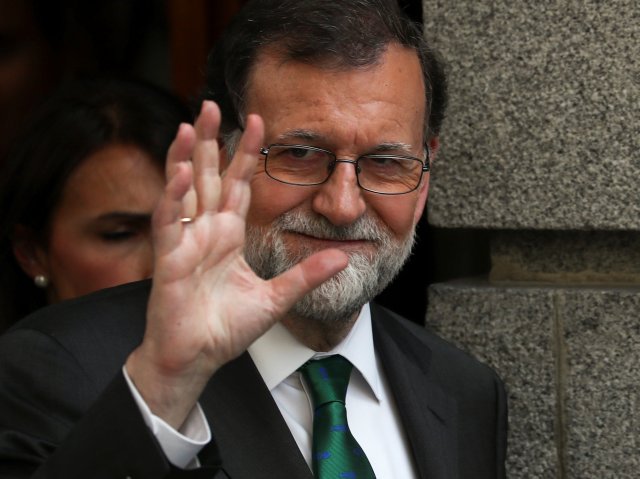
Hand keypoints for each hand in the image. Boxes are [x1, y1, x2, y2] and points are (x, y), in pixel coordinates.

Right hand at [125, 102, 346, 428]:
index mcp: (229, 236)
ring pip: (184, 190)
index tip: (258, 122)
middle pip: (209, 176)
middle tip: (211, 103)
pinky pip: (171, 222)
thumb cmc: (226, 328)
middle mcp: (207, 232)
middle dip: (210, 140)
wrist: (198, 358)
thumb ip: (306, 276)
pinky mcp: (169, 259)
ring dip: (185, 157)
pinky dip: (175, 197)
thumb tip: (341, 257)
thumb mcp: (275, 298)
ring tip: (187, 124)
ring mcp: (186, 242)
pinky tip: (182, 172)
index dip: (246, 154)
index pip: (239, 184)